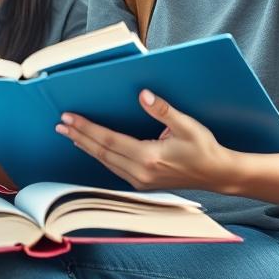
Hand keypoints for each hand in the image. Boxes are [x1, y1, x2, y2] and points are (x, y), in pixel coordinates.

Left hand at [56, 89, 237, 191]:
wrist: (218, 175)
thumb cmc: (205, 149)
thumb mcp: (187, 125)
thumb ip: (162, 110)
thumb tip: (143, 95)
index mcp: (149, 157)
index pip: (109, 140)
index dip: (87, 128)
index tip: (69, 118)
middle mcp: (141, 172)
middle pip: (101, 152)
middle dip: (79, 136)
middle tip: (60, 124)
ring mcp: (140, 181)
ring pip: (105, 161)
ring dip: (85, 146)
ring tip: (69, 133)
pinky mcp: (142, 184)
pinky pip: (113, 168)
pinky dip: (99, 155)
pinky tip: (90, 147)